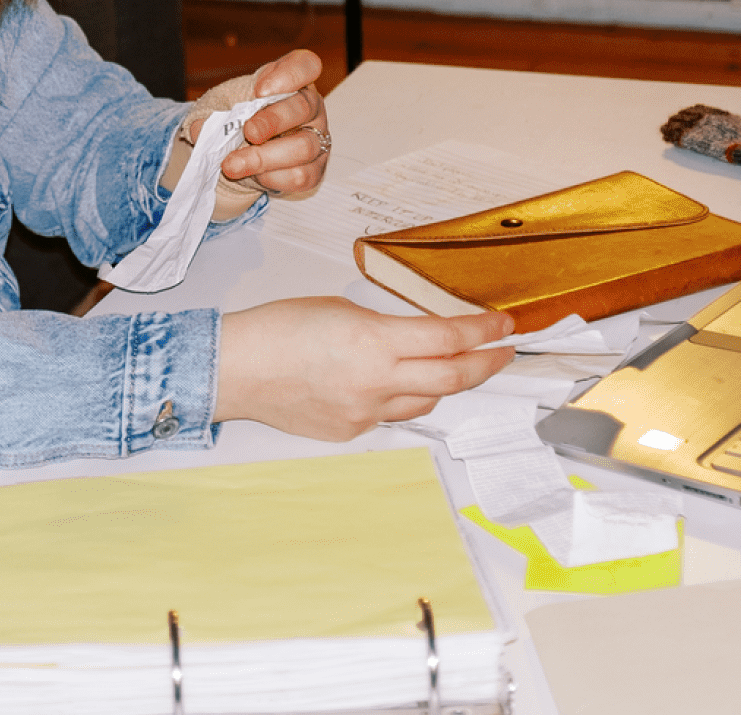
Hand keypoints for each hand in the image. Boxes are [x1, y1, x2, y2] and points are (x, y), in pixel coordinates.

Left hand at [183, 50, 329, 219]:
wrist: (241, 154)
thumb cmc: (239, 121)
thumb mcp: (222, 107)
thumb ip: (210, 114)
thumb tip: (200, 128)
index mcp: (292, 81)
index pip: (306, 65)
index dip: (289, 74)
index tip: (260, 90)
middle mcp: (311, 107)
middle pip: (303, 107)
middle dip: (272, 121)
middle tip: (248, 132)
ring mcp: (317, 139)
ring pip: (303, 146)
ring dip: (263, 157)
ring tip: (233, 164)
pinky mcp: (315, 169)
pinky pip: (300, 175)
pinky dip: (272, 178)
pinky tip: (254, 175)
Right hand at [212, 297, 515, 439]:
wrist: (237, 369)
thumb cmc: (277, 329)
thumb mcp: (340, 309)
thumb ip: (384, 327)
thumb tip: (411, 339)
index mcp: (376, 342)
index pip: (449, 338)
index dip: (484, 331)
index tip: (503, 325)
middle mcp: (378, 383)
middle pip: (453, 378)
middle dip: (486, 364)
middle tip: (503, 353)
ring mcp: (366, 412)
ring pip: (427, 403)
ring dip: (444, 383)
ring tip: (448, 367)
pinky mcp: (351, 431)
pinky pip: (391, 415)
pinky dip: (400, 398)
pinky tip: (387, 384)